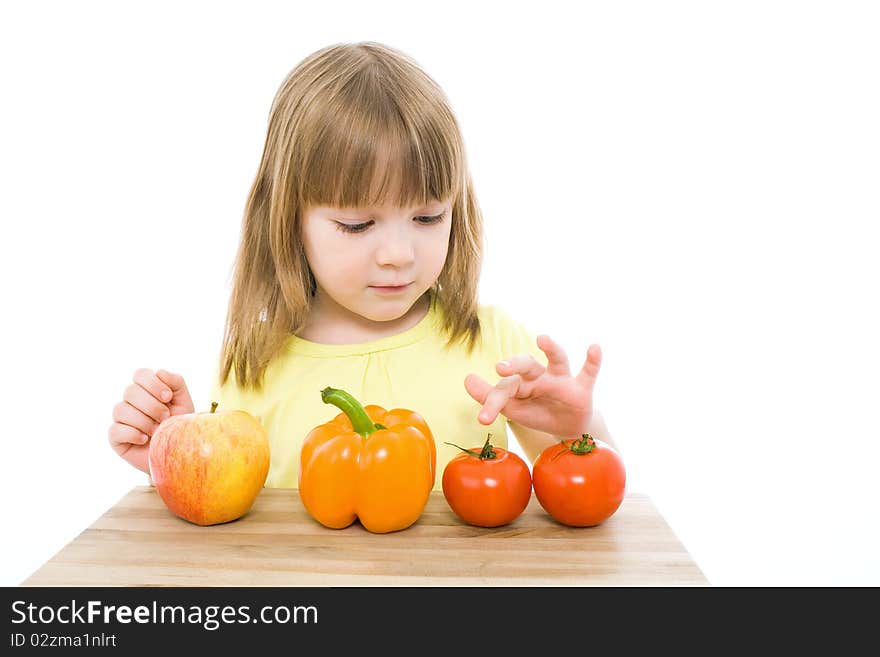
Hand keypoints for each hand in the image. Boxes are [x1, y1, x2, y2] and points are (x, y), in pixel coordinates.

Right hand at [108, 369, 194, 473]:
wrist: (177, 453)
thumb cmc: (179, 426)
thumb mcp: (183, 402)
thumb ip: (176, 382)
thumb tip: (159, 372)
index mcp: (146, 389)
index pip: (140, 374)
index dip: (153, 384)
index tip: (168, 397)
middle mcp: (131, 401)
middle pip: (130, 391)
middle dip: (152, 406)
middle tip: (165, 417)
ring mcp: (121, 418)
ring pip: (121, 409)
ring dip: (144, 421)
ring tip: (157, 431)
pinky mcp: (115, 436)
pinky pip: (116, 429)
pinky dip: (133, 434)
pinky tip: (145, 439)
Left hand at [464, 335, 600, 437]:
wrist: (567, 429)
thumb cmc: (537, 413)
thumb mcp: (514, 408)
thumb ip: (490, 396)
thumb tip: (466, 379)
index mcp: (522, 382)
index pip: (506, 387)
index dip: (493, 402)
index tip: (483, 419)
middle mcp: (541, 376)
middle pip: (527, 364)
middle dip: (515, 364)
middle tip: (500, 368)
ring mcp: (562, 380)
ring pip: (558, 359)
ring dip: (551, 348)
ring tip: (542, 338)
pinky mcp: (582, 389)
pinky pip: (589, 372)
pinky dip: (594, 360)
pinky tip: (594, 347)